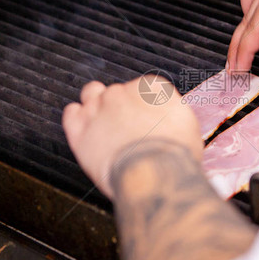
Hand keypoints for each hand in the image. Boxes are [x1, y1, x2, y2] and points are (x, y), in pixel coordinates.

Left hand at [62, 76, 203, 197]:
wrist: (153, 172)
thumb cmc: (175, 154)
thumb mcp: (187, 126)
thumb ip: (172, 113)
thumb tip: (168, 119)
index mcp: (151, 87)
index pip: (144, 88)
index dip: (144, 107)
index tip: (146, 121)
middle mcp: (123, 91)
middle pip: (118, 93)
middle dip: (121, 109)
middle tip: (128, 132)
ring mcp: (98, 106)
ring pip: (91, 94)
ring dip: (96, 105)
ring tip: (103, 125)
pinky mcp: (79, 127)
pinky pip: (70, 113)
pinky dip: (76, 119)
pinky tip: (85, 131)